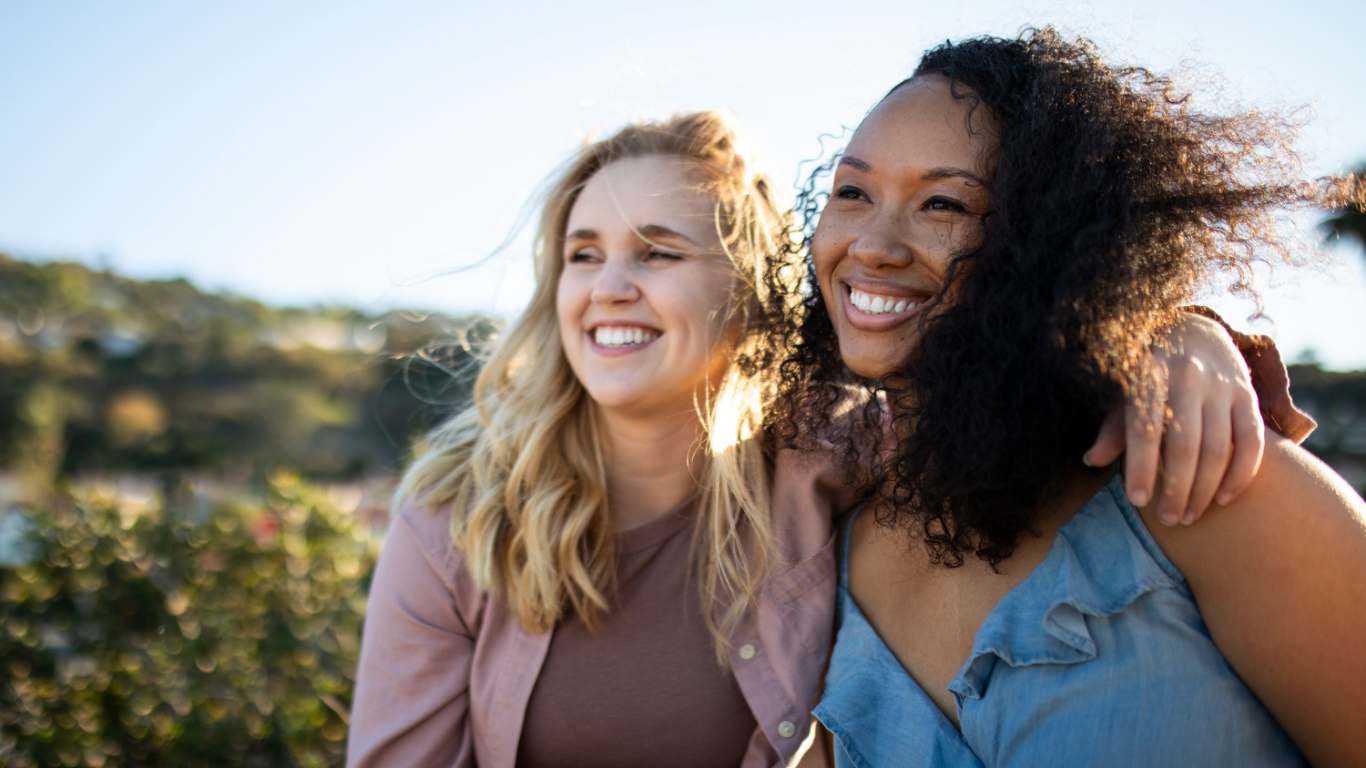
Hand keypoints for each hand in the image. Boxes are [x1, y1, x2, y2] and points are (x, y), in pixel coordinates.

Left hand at [1084, 313, 1264, 524]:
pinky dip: (1241, 473)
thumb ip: (1113, 426)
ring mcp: (1222, 385)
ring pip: (1219, 448)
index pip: (1144, 428)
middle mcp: (1187, 377)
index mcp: (1148, 373)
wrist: (1195, 329)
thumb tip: (1092, 460)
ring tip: (1190, 516)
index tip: (1138, 501)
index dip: (1142, 467)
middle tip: (1169, 520)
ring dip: (1205, 489)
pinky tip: (1224, 498)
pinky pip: (1251, 441)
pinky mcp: (1248, 394)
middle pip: (1185, 445)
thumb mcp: (1124, 390)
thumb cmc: (1148, 370)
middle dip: (1177, 489)